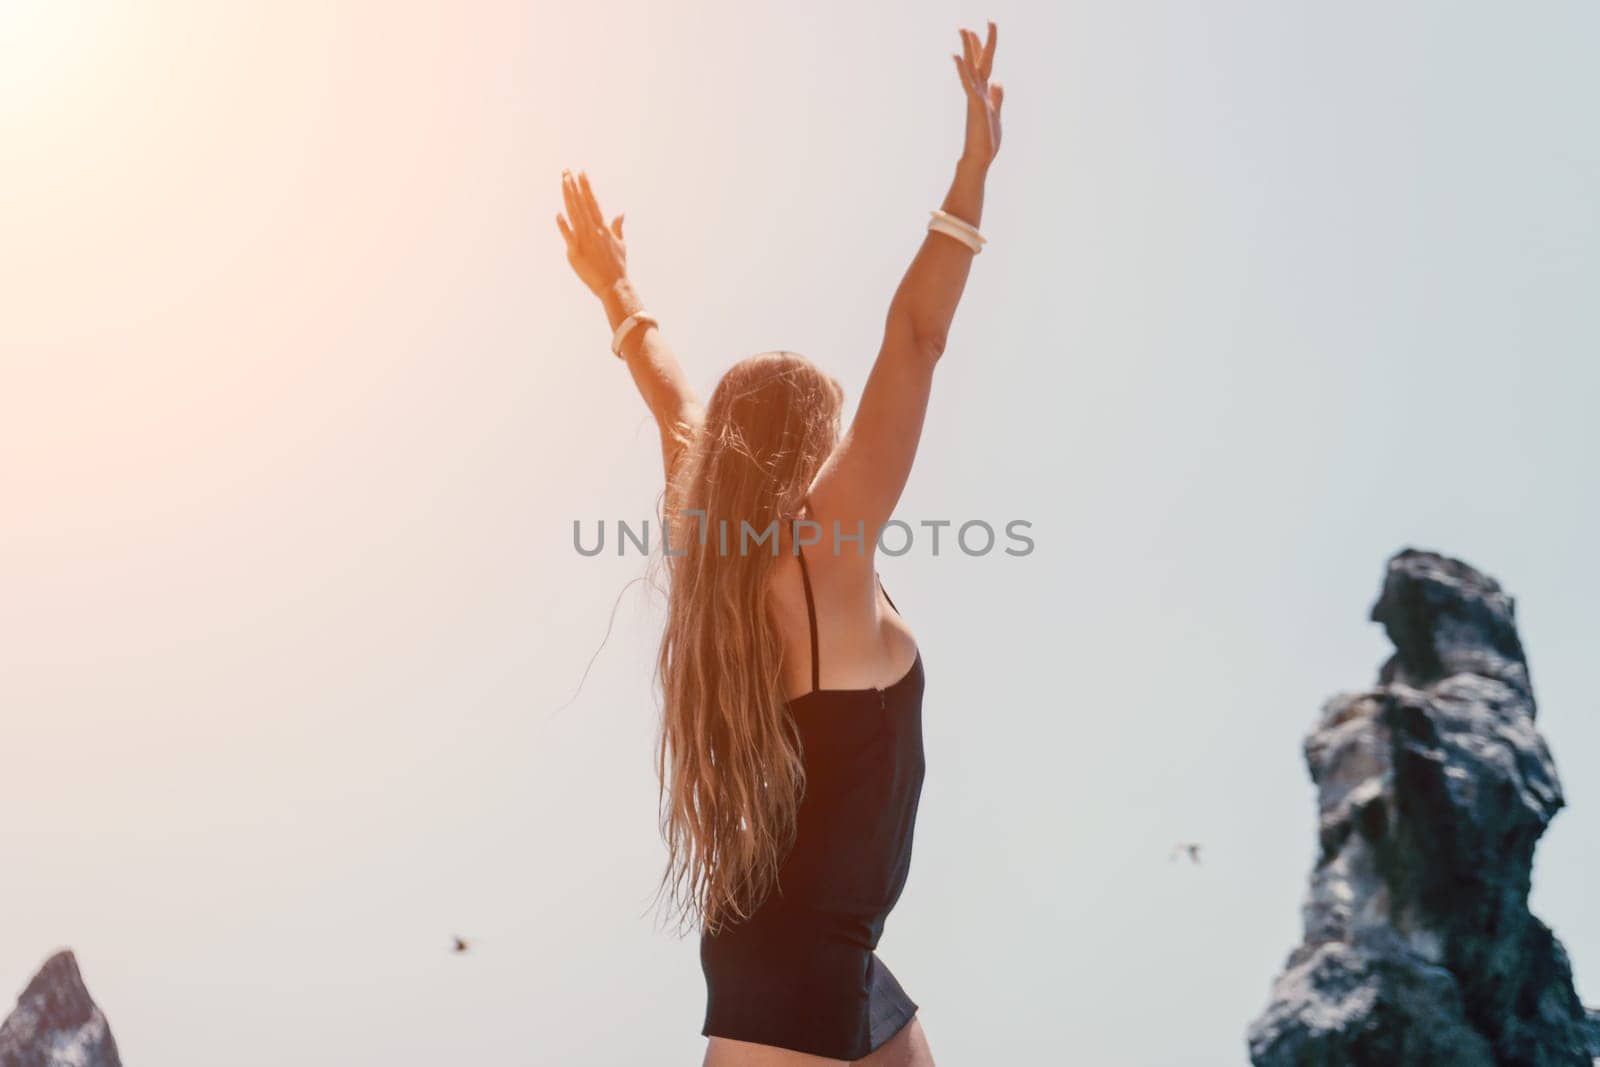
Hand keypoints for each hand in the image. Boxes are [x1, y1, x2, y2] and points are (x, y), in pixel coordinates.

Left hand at [556, 168, 627, 299]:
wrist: (614, 285)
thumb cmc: (617, 266)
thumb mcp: (620, 244)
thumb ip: (618, 227)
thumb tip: (621, 213)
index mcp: (603, 227)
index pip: (592, 202)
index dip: (586, 187)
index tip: (581, 173)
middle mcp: (593, 230)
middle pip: (581, 204)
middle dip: (573, 186)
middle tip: (566, 171)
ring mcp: (584, 240)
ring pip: (574, 214)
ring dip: (568, 197)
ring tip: (563, 182)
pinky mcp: (576, 252)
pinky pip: (568, 236)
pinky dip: (563, 225)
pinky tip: (558, 214)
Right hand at [951, 22, 1002, 168]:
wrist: (980, 158)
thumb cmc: (986, 140)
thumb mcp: (995, 113)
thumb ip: (996, 97)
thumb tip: (998, 82)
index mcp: (983, 93)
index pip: (983, 65)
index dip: (982, 48)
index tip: (979, 31)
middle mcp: (978, 92)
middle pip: (977, 62)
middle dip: (975, 43)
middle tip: (966, 26)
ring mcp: (975, 97)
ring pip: (972, 68)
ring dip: (968, 48)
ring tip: (963, 30)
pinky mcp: (975, 105)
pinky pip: (968, 84)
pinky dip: (963, 70)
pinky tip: (957, 56)